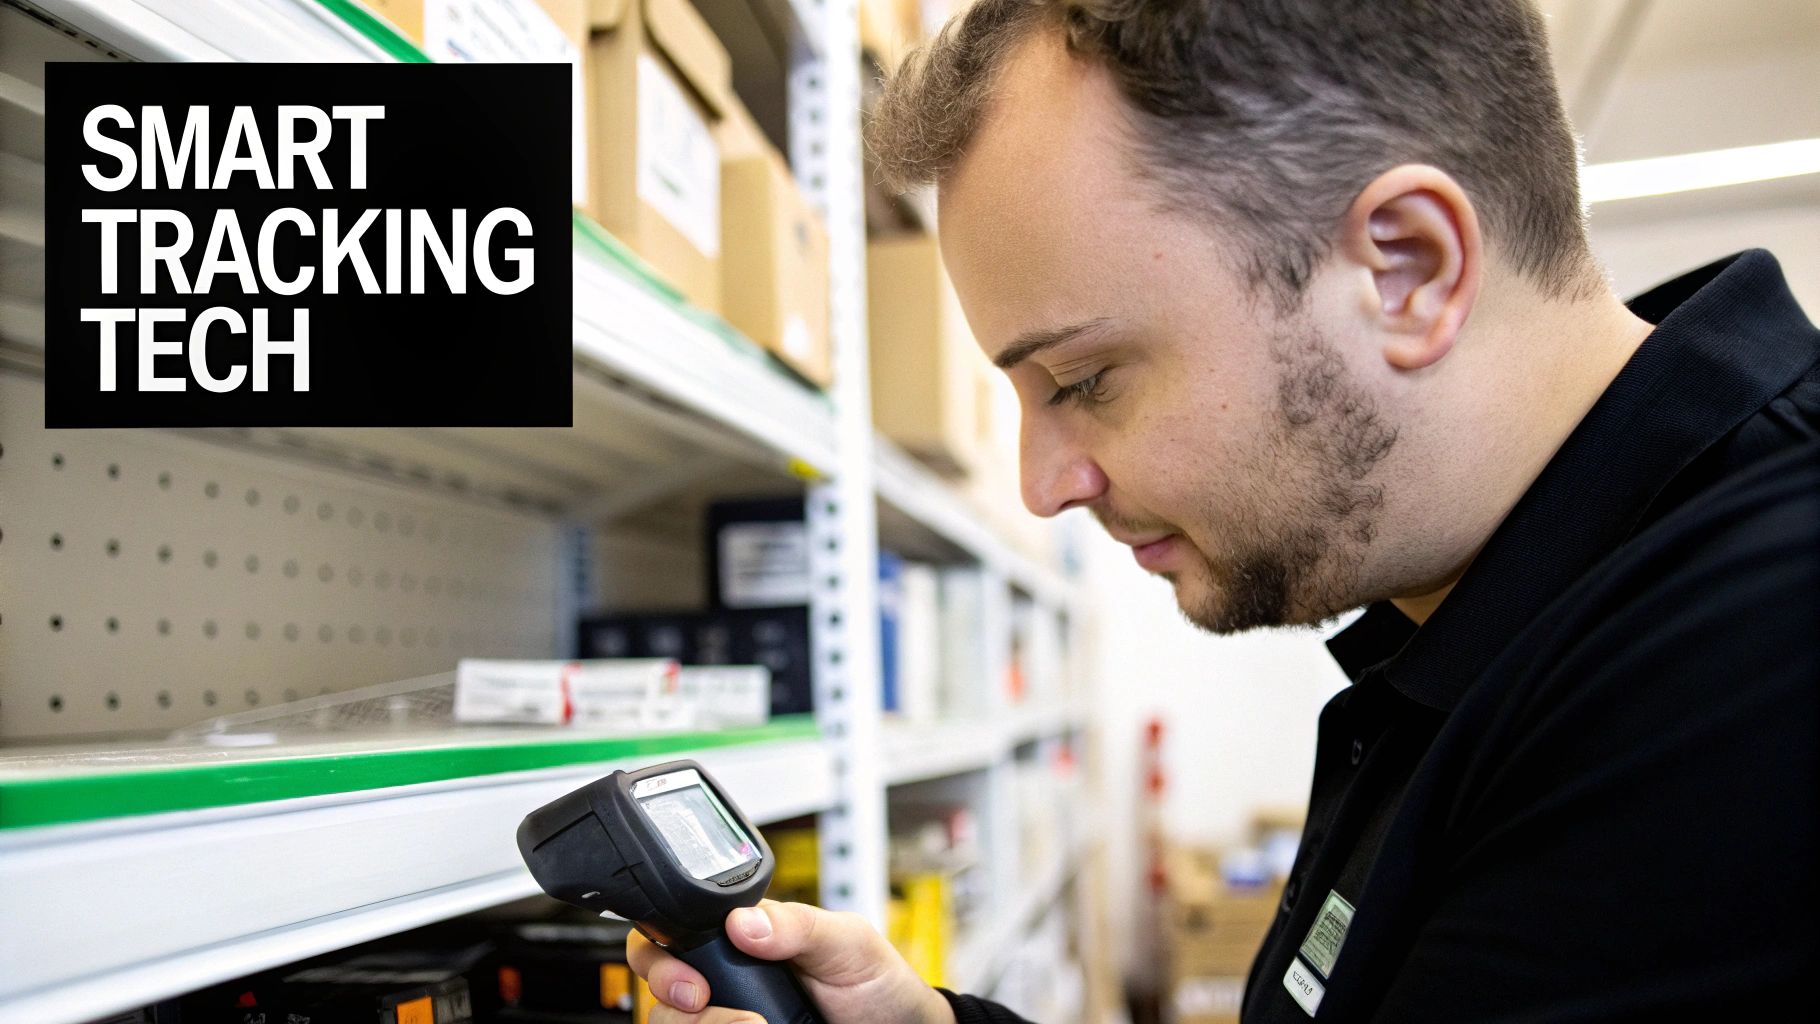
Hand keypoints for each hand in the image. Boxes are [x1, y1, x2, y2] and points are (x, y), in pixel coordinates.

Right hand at [627, 900, 957, 1023]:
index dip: (666, 952)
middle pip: (659, 979)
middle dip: (667, 989)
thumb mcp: (847, 940)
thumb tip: (744, 921)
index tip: (691, 979)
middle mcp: (726, 976)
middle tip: (701, 1001)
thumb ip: (798, 923)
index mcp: (744, 934)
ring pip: (670, 1019)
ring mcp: (729, 1013)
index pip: (676, 929)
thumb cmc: (875, 982)